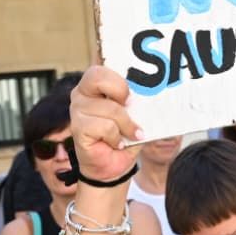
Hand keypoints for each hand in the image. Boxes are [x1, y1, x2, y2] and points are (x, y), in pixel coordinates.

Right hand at [70, 66, 144, 184]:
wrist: (113, 167)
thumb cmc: (124, 137)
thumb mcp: (136, 114)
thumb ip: (139, 100)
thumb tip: (158, 89)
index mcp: (94, 85)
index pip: (101, 67)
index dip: (118, 78)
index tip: (130, 94)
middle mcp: (81, 94)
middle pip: (98, 76)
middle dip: (121, 92)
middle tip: (131, 106)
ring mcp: (77, 111)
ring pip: (109, 108)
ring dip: (126, 125)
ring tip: (128, 134)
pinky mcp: (77, 129)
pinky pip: (104, 126)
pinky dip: (116, 137)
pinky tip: (115, 143)